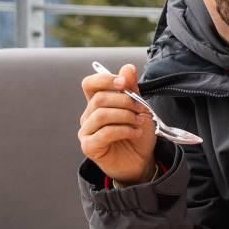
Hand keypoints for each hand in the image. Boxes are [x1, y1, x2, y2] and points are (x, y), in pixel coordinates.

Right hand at [78, 62, 155, 186]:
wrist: (141, 161)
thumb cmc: (137, 135)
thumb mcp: (139, 109)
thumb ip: (132, 89)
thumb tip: (128, 67)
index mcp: (97, 103)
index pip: (90, 84)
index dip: (105, 79)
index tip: (124, 83)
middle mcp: (88, 116)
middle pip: (99, 99)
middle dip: (124, 101)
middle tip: (141, 109)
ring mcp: (87, 131)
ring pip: (101, 115)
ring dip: (125, 116)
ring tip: (139, 122)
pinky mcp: (89, 147)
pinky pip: (104, 133)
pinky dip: (124, 130)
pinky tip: (135, 132)